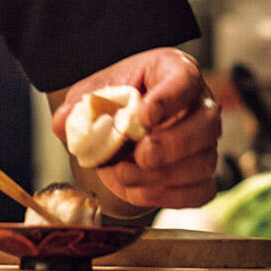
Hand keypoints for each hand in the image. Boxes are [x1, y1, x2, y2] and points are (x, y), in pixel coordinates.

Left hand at [52, 48, 219, 210]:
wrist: (121, 126)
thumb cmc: (117, 101)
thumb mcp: (94, 94)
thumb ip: (79, 107)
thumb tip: (64, 122)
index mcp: (176, 73)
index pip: (184, 80)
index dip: (168, 99)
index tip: (144, 117)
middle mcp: (198, 106)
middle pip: (206, 124)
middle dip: (173, 144)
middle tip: (141, 155)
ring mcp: (204, 143)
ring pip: (202, 163)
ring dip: (162, 176)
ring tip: (125, 174)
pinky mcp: (200, 175)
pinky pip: (199, 192)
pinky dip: (169, 197)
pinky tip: (140, 190)